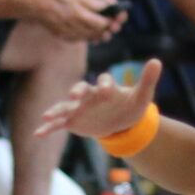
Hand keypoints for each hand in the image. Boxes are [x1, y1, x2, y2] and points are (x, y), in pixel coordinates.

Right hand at [26, 0, 127, 41]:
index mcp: (80, 2)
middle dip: (110, 26)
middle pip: (99, 27)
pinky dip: (88, 37)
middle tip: (114, 25)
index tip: (119, 15)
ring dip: (100, 33)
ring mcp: (68, 28)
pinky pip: (80, 39)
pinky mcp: (63, 36)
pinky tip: (91, 32)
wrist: (36, 3)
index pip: (103, 13)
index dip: (115, 16)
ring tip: (104, 30)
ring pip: (91, 35)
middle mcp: (74, 16)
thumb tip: (113, 4)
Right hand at [32, 57, 160, 139]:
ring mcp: (78, 107)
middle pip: (80, 89)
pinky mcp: (72, 121)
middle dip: (76, 92)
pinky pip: (58, 123)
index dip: (104, 84)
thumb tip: (157, 61)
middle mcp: (89, 95)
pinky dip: (48, 127)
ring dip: (56, 110)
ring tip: (47, 116)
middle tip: (74, 95)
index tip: (107, 90)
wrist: (120, 122)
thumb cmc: (130, 106)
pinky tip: (37, 133)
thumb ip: (147, 80)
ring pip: (65, 106)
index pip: (104, 81)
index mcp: (106, 88)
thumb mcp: (142, 96)